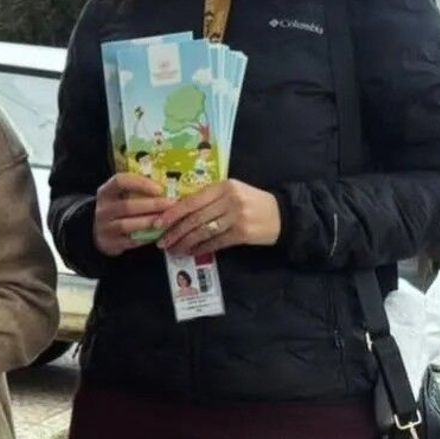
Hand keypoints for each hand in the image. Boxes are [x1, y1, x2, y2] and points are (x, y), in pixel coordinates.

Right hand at [93, 173, 176, 256]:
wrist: (101, 233)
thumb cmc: (118, 209)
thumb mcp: (120, 195)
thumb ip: (137, 189)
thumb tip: (167, 183)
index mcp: (105, 192)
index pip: (120, 182)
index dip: (141, 184)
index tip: (160, 189)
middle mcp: (103, 210)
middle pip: (127, 206)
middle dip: (153, 205)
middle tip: (172, 204)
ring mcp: (105, 228)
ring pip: (128, 225)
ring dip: (150, 221)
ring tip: (168, 219)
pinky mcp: (111, 244)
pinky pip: (131, 240)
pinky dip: (147, 236)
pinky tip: (160, 232)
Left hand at [155, 179, 281, 255]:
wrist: (281, 214)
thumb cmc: (251, 202)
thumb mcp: (232, 191)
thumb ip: (209, 198)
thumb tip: (178, 210)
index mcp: (223, 186)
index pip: (192, 200)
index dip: (173, 213)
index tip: (158, 223)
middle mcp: (229, 200)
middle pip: (195, 218)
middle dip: (175, 231)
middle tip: (161, 241)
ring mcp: (236, 217)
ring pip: (203, 231)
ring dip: (185, 242)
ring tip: (173, 249)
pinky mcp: (242, 233)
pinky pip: (216, 242)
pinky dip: (201, 248)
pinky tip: (191, 252)